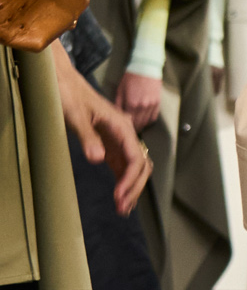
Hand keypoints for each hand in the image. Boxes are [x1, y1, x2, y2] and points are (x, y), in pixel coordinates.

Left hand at [52, 45, 151, 215]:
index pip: (136, 159)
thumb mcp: (75, 115)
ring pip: (135, 168)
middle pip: (141, 166)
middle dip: (135, 188)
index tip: (119, 196)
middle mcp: (124, 133)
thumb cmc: (68, 94)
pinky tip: (119, 197)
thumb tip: (98, 159)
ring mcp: (118, 140)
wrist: (62, 81)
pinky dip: (123, 182)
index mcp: (121, 126)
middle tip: (122, 208)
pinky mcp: (109, 144)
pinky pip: (122, 166)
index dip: (130, 180)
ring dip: (131, 188)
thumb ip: (87, 136)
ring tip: (122, 208)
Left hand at [117, 69, 163, 130]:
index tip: (122, 130)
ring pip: (146, 123)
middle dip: (133, 129)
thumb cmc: (131, 78)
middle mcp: (142, 107)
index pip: (128, 122)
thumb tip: (116, 116)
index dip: (125, 128)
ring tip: (135, 127)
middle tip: (128, 131)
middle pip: (138, 124)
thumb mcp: (120, 90)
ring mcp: (151, 105)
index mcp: (131, 104)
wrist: (146, 67)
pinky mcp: (158, 103)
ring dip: (141, 126)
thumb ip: (118, 105)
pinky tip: (143, 121)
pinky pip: (153, 118)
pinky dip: (148, 121)